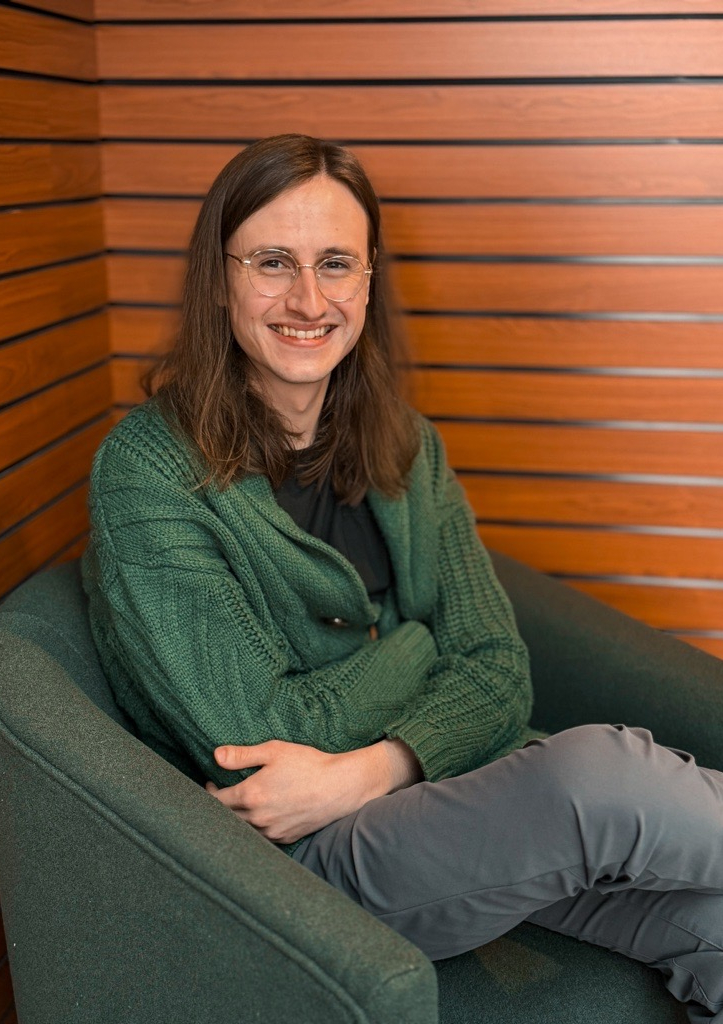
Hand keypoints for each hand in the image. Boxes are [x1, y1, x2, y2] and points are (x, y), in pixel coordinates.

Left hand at [205, 738, 420, 844]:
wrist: (340, 786)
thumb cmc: (308, 764)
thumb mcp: (274, 750)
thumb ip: (242, 755)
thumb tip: (215, 756)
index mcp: (251, 794)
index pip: (216, 801)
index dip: (209, 793)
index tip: (211, 783)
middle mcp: (258, 818)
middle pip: (226, 818)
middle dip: (221, 806)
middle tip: (222, 793)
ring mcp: (271, 831)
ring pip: (242, 830)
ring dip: (236, 819)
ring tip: (239, 805)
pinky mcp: (285, 838)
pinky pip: (260, 837)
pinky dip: (254, 828)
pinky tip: (259, 816)